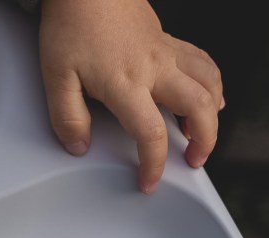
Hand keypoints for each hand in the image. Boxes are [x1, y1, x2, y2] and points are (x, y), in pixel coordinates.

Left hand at [38, 0, 224, 191]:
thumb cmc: (71, 24)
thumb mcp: (55, 76)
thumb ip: (67, 117)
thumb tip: (79, 147)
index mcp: (126, 82)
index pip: (151, 134)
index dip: (154, 165)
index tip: (149, 182)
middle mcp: (154, 67)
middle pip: (198, 108)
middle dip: (205, 141)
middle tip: (193, 162)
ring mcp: (165, 52)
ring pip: (209, 82)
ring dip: (213, 113)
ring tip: (201, 135)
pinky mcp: (167, 40)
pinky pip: (202, 62)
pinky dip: (212, 83)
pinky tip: (209, 95)